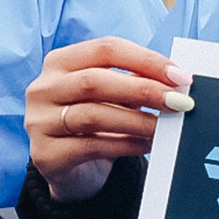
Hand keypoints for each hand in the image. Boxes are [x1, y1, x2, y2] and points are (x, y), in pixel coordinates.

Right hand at [25, 37, 192, 202]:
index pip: (105, 49)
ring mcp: (39, 122)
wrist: (69, 169)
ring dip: (137, 121)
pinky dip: (126, 145)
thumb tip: (176, 80)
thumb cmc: (94, 122)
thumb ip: (135, 81)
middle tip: (179, 102)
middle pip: (96, 80)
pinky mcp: (45, 154)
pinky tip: (146, 145)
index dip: (146, 60)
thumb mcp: (112, 96)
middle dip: (144, 90)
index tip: (179, 76)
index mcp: (59, 62)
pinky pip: (92, 146)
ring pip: (94, 115)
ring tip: (165, 128)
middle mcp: (43, 88)